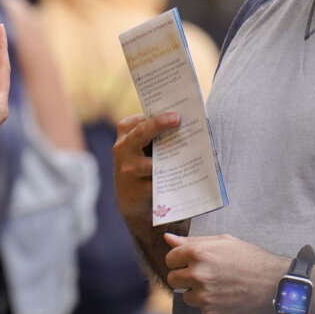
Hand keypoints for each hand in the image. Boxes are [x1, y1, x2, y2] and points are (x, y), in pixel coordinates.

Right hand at [112, 112, 181, 227]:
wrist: (133, 200)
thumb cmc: (144, 164)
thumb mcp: (143, 146)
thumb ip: (157, 135)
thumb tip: (186, 124)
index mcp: (126, 132)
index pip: (141, 120)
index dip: (158, 115)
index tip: (176, 113)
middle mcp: (123, 148)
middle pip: (140, 133)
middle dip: (159, 124)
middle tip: (178, 119)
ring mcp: (128, 170)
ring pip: (151, 163)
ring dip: (172, 159)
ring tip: (192, 153)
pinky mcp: (137, 190)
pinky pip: (158, 184)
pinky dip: (173, 180)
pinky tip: (187, 177)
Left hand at [163, 233, 286, 313]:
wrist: (277, 285)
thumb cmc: (251, 260)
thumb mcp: (224, 242)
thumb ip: (192, 241)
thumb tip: (167, 238)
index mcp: (198, 253)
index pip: (170, 259)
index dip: (181, 261)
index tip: (192, 264)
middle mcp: (197, 274)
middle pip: (173, 279)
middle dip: (185, 278)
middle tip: (206, 277)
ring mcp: (204, 296)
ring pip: (187, 297)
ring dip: (198, 293)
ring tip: (221, 288)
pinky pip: (202, 310)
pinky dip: (211, 306)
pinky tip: (227, 299)